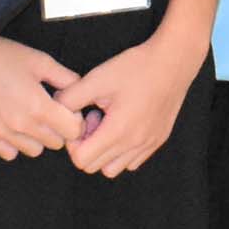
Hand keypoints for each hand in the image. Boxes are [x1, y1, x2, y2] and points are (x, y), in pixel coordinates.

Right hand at [0, 37, 78, 159]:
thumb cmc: (2, 55)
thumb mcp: (40, 61)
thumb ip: (66, 79)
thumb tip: (81, 92)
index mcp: (39, 107)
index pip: (73, 131)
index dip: (74, 120)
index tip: (66, 110)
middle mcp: (21, 125)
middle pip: (56, 143)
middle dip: (57, 128)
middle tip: (47, 111)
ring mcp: (1, 133)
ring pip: (34, 150)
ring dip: (36, 137)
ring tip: (27, 117)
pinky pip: (9, 153)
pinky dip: (13, 143)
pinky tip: (10, 124)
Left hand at [58, 36, 193, 176]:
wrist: (174, 60)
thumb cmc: (137, 67)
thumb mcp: (98, 77)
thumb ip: (71, 96)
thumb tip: (55, 107)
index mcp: (118, 130)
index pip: (81, 160)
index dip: (73, 143)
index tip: (81, 120)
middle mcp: (135, 144)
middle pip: (94, 167)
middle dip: (87, 146)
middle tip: (93, 118)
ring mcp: (149, 145)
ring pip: (114, 168)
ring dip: (104, 151)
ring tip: (108, 123)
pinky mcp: (158, 140)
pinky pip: (132, 161)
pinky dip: (121, 151)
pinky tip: (123, 125)